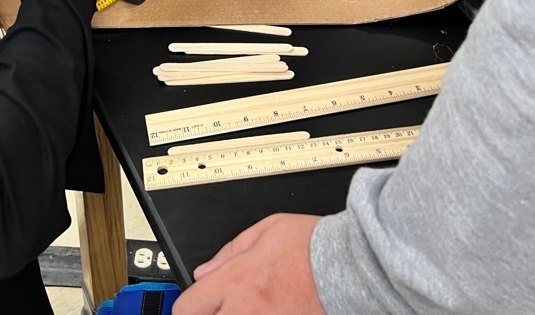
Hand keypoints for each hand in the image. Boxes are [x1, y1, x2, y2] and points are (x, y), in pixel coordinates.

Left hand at [173, 213, 325, 314]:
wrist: (348, 265)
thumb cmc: (311, 245)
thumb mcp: (266, 229)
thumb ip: (230, 251)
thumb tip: (205, 272)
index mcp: (236, 279)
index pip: (189, 306)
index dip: (186, 308)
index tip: (193, 307)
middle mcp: (245, 310)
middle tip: (216, 309)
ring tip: (245, 310)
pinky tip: (264, 314)